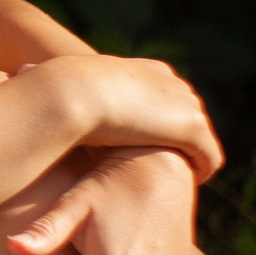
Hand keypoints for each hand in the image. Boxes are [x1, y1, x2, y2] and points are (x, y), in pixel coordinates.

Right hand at [34, 54, 223, 180]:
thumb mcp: (76, 91)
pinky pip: (209, 157)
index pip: (168, 98)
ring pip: (200, 138)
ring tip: (174, 177)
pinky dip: (202, 170)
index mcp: (151, 72)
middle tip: (164, 163)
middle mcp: (174, 84)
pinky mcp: (194, 130)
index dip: (161, 122)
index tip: (149, 142)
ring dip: (190, 156)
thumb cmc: (66, 93)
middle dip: (180, 140)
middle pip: (188, 117)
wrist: (77, 92)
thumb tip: (46, 92)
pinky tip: (187, 182)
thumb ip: (83, 97)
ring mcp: (187, 106)